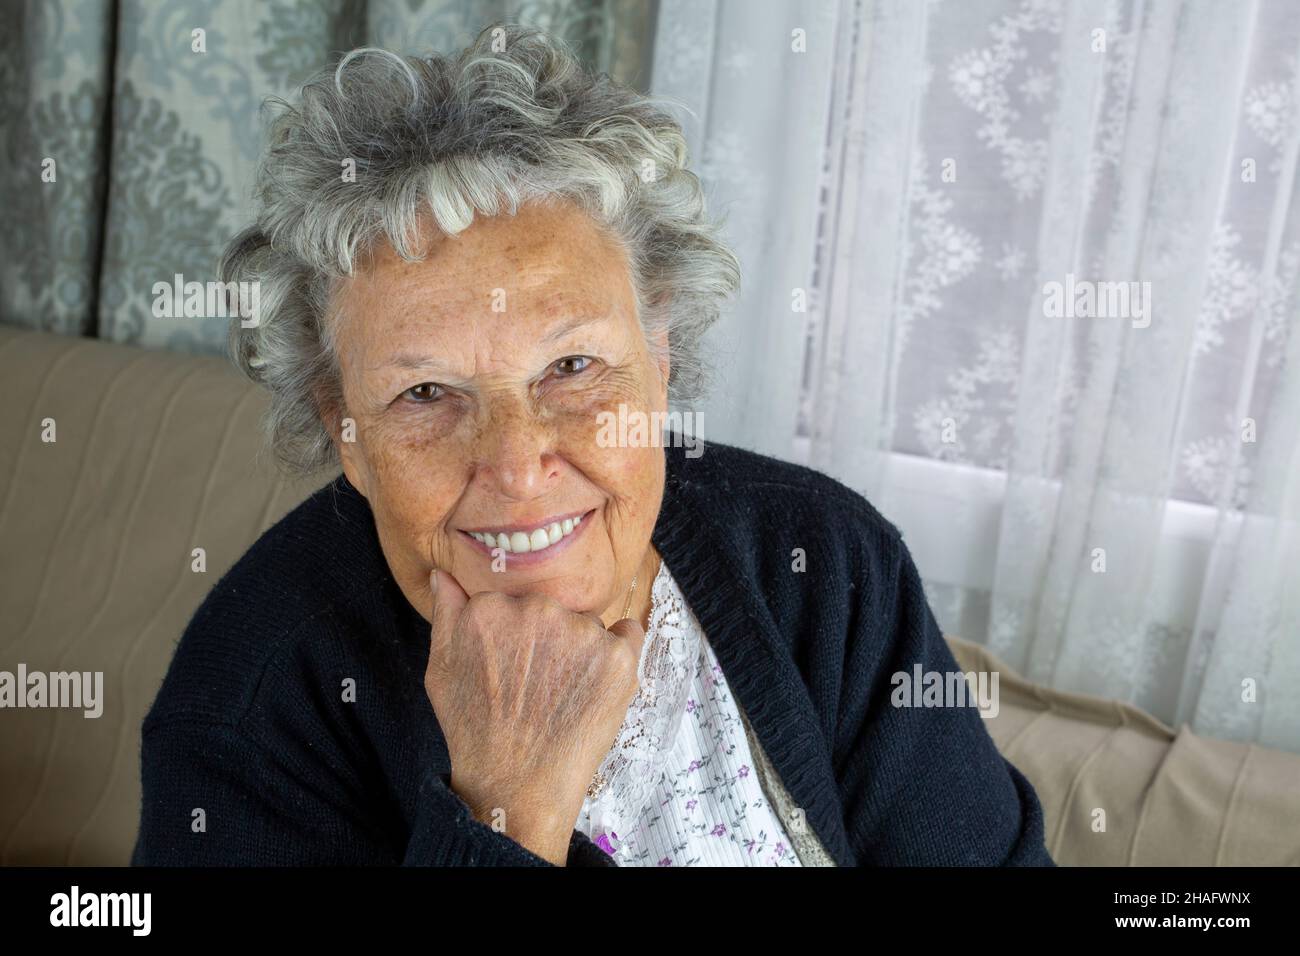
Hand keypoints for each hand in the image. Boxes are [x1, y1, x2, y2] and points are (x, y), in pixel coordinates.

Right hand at [423, 568, 642, 863]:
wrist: (517, 786)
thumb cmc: (475, 732)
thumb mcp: (442, 670)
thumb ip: (446, 613)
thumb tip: (443, 573)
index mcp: (491, 606)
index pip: (515, 598)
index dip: (516, 632)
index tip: (511, 662)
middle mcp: (538, 609)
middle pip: (554, 607)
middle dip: (549, 637)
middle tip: (538, 683)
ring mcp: (582, 632)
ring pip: (588, 624)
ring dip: (582, 649)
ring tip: (563, 695)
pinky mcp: (618, 657)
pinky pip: (628, 634)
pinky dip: (619, 653)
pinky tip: (597, 685)